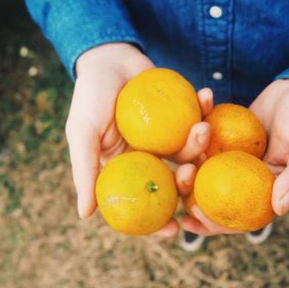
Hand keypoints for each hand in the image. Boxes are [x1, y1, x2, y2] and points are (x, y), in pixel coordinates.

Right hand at [65, 43, 212, 236]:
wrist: (109, 57)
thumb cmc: (90, 97)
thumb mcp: (82, 134)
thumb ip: (85, 171)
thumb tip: (84, 215)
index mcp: (130, 167)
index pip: (146, 199)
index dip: (160, 219)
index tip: (176, 230)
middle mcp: (152, 155)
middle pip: (176, 177)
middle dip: (188, 177)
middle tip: (191, 169)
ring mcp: (168, 135)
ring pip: (191, 148)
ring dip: (201, 141)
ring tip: (203, 125)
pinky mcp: (181, 113)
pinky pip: (198, 115)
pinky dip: (205, 107)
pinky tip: (206, 96)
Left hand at [179, 79, 288, 235]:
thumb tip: (279, 209)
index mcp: (261, 192)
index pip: (234, 218)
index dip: (211, 223)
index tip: (192, 213)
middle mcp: (241, 178)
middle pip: (208, 192)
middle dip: (189, 187)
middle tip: (183, 172)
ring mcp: (229, 156)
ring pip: (199, 162)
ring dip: (191, 149)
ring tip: (199, 127)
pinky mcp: (222, 134)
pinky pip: (205, 130)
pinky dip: (203, 115)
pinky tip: (204, 98)